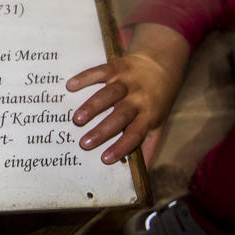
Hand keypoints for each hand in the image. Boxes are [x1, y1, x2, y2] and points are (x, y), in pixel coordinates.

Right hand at [65, 23, 188, 163]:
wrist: (163, 63)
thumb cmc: (157, 98)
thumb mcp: (158, 122)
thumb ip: (148, 145)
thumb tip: (142, 172)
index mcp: (149, 114)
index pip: (135, 133)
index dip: (121, 146)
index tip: (105, 159)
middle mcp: (139, 98)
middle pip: (121, 115)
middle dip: (102, 130)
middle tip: (84, 143)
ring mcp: (128, 81)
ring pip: (110, 94)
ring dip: (93, 106)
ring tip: (77, 119)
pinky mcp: (118, 67)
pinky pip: (101, 71)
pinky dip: (86, 77)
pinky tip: (71, 86)